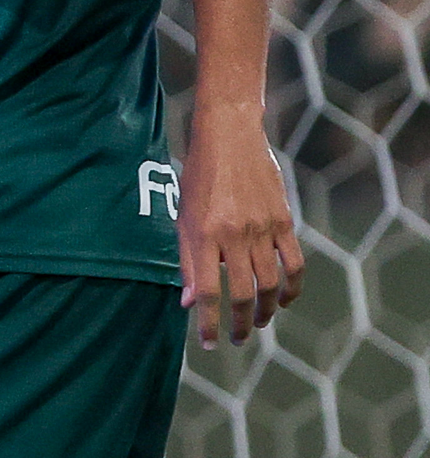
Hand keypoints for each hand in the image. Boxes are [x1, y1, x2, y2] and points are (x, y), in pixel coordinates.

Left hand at [178, 107, 303, 348]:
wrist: (229, 134)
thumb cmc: (198, 173)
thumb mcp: (182, 212)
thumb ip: (186, 257)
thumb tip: (188, 301)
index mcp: (204, 232)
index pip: (208, 291)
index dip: (208, 322)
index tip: (209, 343)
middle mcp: (235, 234)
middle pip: (243, 294)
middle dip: (241, 324)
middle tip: (237, 338)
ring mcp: (262, 228)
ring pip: (271, 285)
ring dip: (267, 311)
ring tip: (259, 322)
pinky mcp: (283, 220)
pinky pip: (294, 264)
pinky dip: (292, 288)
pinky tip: (284, 299)